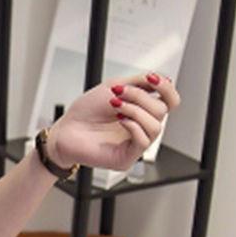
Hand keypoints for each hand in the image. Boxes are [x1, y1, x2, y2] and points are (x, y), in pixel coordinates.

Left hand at [47, 71, 180, 172]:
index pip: (170, 101)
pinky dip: (133, 126)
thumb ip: (139, 83)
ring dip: (135, 110)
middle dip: (140, 97)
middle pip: (162, 110)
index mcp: (141, 111)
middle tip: (118, 93)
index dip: (166, 89)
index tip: (151, 79)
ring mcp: (134, 144)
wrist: (65, 129)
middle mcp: (141, 127)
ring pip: (155, 126)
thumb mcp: (113, 87)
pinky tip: (119, 120)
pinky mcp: (126, 157)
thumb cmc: (85, 111)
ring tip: (115, 106)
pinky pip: (143, 141)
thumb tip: (164, 80)